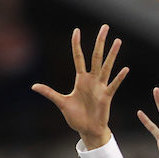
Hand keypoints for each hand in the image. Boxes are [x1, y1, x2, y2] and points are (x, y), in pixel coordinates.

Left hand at [32, 25, 125, 148]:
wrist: (87, 130)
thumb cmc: (77, 117)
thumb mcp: (61, 103)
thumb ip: (49, 93)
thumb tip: (33, 86)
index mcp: (81, 79)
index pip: (78, 57)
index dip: (77, 44)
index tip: (77, 30)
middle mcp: (92, 80)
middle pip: (96, 57)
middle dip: (100, 42)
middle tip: (105, 27)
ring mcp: (100, 87)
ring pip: (106, 67)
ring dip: (112, 55)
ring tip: (118, 41)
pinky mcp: (106, 97)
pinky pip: (113, 85)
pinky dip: (119, 77)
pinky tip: (125, 69)